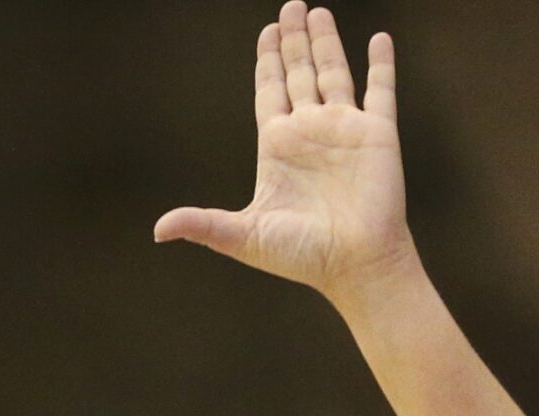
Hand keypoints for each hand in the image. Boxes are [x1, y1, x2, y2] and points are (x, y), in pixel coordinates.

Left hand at [153, 3, 418, 305]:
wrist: (356, 267)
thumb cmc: (303, 257)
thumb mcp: (244, 236)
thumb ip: (203, 223)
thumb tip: (158, 230)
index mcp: (278, 146)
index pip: (269, 91)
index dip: (266, 61)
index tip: (267, 32)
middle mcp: (310, 132)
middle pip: (297, 73)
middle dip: (292, 40)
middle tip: (290, 6)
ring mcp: (345, 130)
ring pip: (333, 73)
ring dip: (325, 42)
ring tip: (317, 12)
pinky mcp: (377, 135)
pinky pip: (381, 91)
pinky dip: (381, 65)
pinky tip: (379, 39)